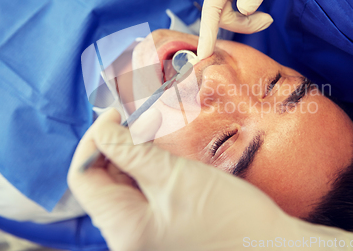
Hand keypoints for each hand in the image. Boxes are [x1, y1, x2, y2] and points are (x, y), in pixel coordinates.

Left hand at [68, 109, 352, 250]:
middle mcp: (125, 237)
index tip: (115, 115)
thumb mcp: (174, 176)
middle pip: (101, 182)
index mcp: (122, 229)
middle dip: (114, 147)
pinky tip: (163, 157)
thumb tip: (102, 128)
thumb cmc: (228, 215)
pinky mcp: (159, 230)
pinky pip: (140, 197)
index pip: (83, 177)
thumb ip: (130, 152)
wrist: (269, 247)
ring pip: (121, 187)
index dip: (94, 140)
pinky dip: (146, 172)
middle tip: (137, 120)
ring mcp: (142, 236)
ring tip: (154, 135)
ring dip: (132, 157)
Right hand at [198, 0, 292, 58]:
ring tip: (268, 18)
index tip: (203, 54)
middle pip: (220, 16)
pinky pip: (229, 12)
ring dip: (246, 23)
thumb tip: (244, 11)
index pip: (211, 7)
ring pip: (225, 16)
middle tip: (269, 20)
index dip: (207, 32)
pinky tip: (260, 14)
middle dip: (244, 25)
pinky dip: (245, 18)